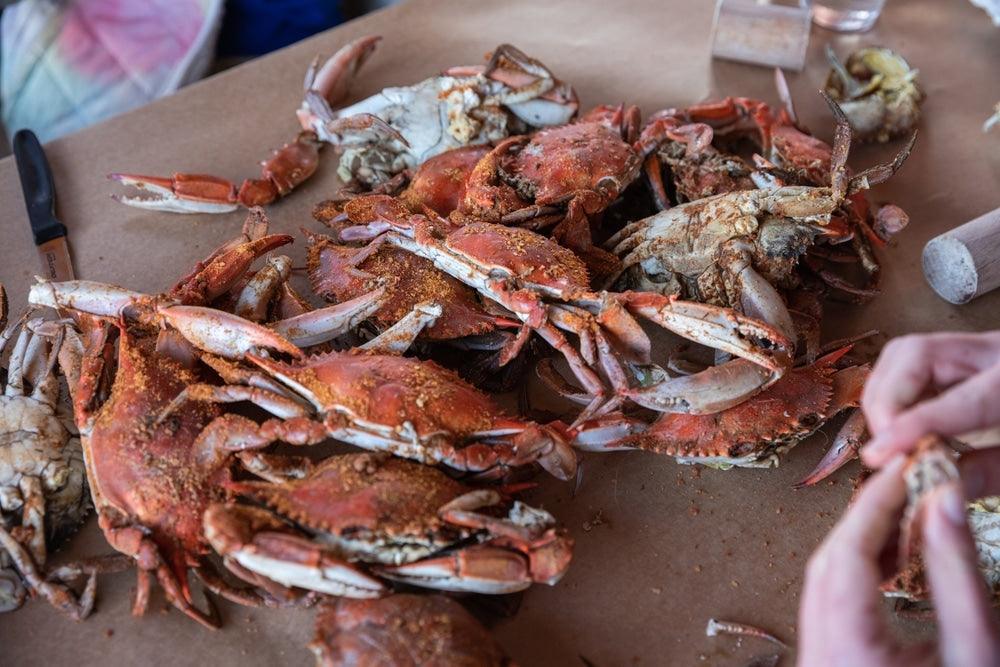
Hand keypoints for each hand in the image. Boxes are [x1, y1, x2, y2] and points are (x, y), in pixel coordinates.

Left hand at [798, 452, 999, 666]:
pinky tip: (893, 554)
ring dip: (861, 541)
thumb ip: (958, 576)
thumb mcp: (977, 651)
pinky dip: (858, 570)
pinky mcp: (826, 661)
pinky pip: (830, 601)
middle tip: (908, 482)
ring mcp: (815, 658)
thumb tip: (943, 504)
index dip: (874, 504)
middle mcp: (818, 654)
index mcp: (848, 649)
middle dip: (865, 516)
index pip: (846, 554)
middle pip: (827, 562)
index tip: (905, 470)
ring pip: (824, 579)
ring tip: (908, 511)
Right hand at [861, 331, 999, 466]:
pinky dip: (891, 397)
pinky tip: (901, 425)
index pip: (962, 397)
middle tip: (884, 449)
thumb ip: (990, 472)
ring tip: (891, 440)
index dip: (916, 425)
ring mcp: (969, 347)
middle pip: (914, 355)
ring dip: (883, 401)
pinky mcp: (953, 354)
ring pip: (900, 356)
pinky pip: (905, 366)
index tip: (880, 452)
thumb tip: (936, 490)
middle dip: (886, 405)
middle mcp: (990, 350)